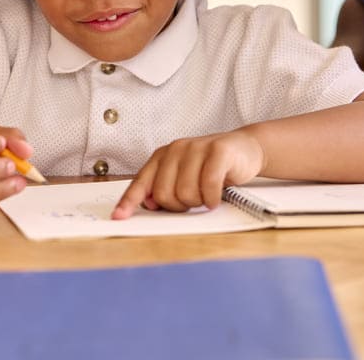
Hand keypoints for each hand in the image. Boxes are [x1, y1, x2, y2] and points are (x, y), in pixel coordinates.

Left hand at [111, 130, 264, 218]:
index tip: (119, 217)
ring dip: (199, 202)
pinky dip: (212, 198)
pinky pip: (208, 185)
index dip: (129, 201)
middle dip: (179, 206)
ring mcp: (196, 147)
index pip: (141, 182)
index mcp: (163, 156)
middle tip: (193, 200)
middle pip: (164, 194)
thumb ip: (164, 188)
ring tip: (207, 194)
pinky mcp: (218, 151)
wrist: (245, 149)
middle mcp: (176, 149)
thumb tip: (149, 203)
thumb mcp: (184, 176)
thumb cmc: (212, 167)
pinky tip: (216, 196)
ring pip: (186, 192)